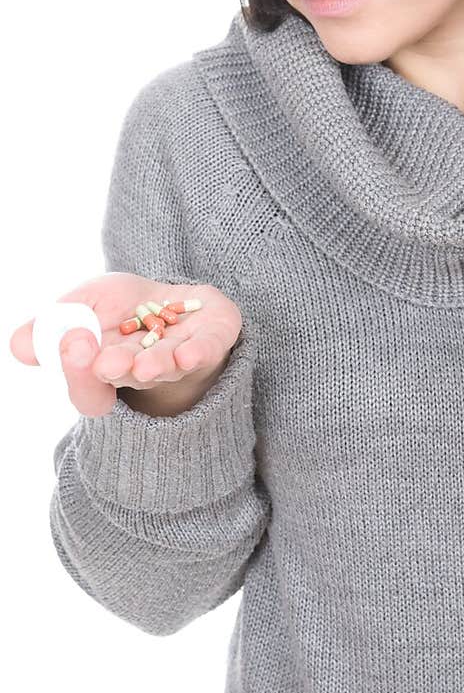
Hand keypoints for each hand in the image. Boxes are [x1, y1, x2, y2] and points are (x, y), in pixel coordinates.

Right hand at [8, 271, 241, 418]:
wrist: (175, 299)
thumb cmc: (121, 310)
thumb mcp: (81, 309)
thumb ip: (52, 326)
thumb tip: (20, 346)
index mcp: (108, 374)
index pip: (90, 394)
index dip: (81, 377)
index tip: (73, 347)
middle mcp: (145, 373)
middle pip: (129, 380)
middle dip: (118, 369)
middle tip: (106, 362)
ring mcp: (182, 359)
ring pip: (167, 367)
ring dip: (155, 365)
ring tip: (144, 363)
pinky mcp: (214, 340)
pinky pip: (208, 350)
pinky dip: (199, 352)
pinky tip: (189, 353)